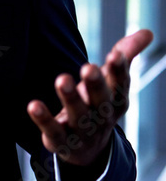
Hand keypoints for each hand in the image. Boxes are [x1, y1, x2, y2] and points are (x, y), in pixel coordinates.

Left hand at [28, 29, 153, 166]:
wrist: (87, 149)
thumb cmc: (98, 104)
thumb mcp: (112, 83)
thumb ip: (126, 56)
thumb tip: (148, 32)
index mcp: (115, 101)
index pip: (120, 86)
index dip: (119, 71)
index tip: (115, 54)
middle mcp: (101, 117)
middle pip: (101, 101)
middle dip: (95, 84)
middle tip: (89, 67)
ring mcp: (82, 131)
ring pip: (77, 115)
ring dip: (70, 98)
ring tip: (62, 79)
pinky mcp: (60, 141)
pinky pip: (52, 131)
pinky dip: (43, 119)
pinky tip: (33, 105)